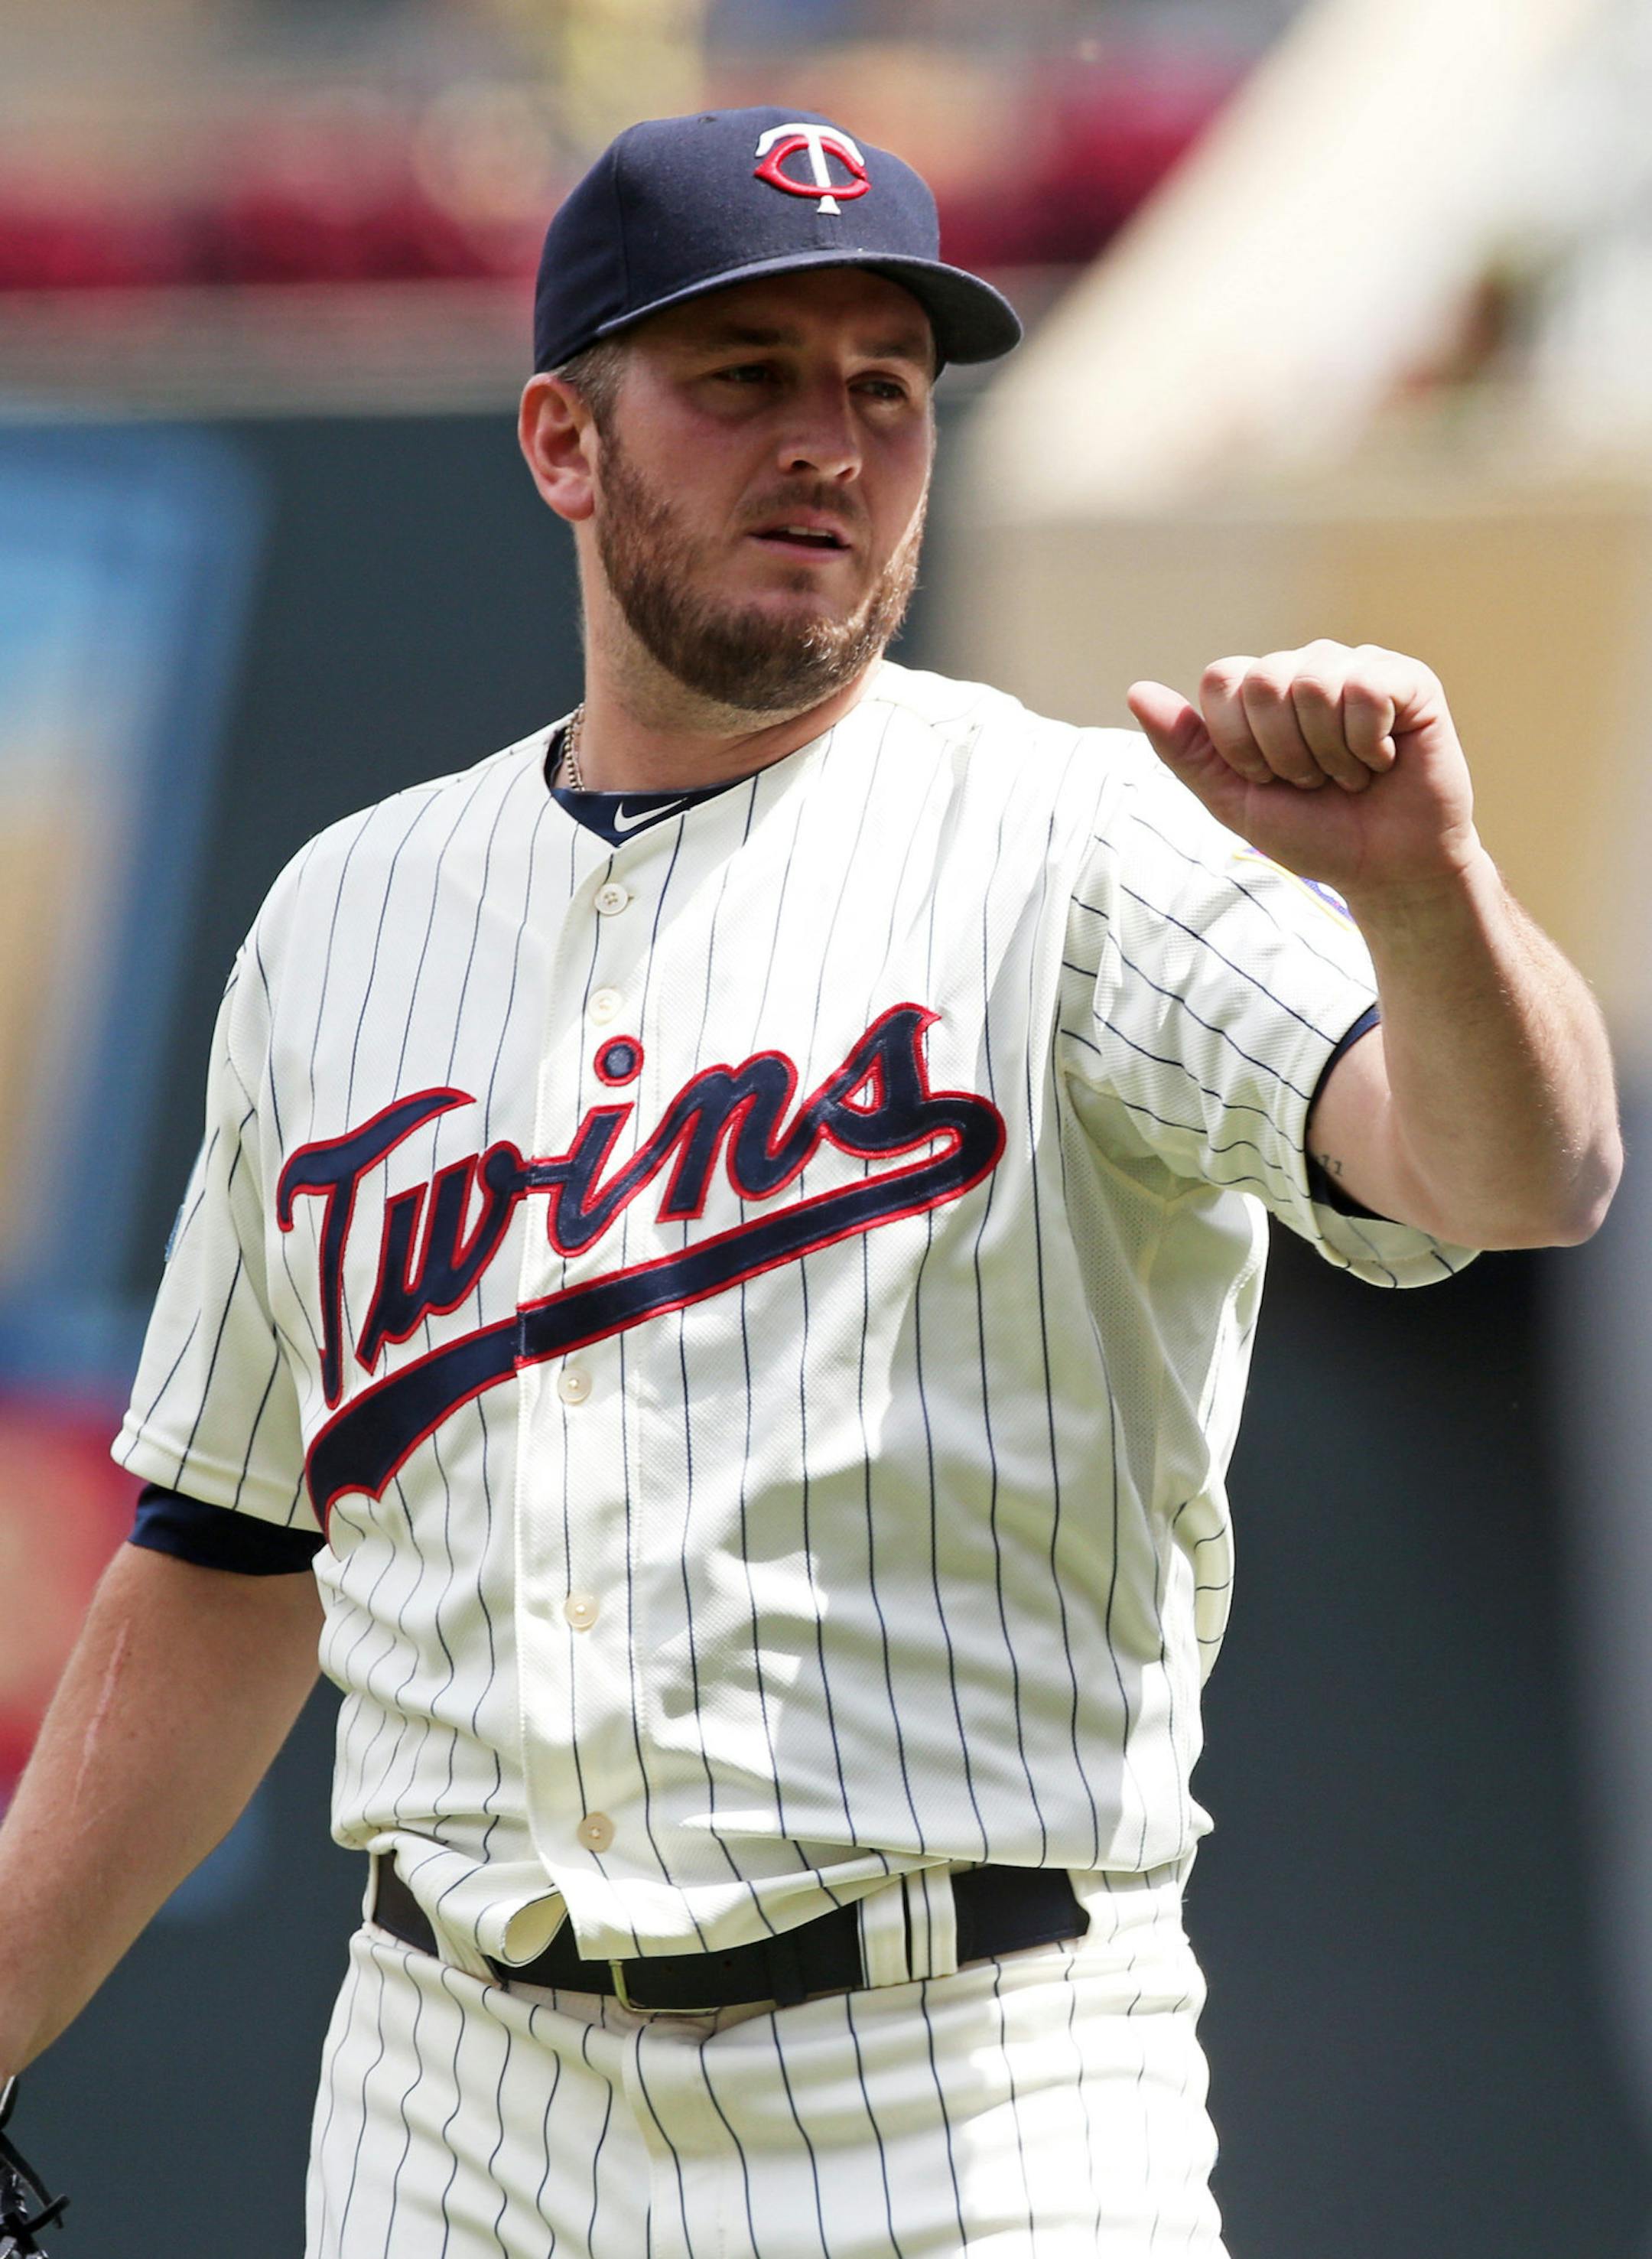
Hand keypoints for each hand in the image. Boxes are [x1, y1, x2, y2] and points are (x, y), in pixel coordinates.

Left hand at [1127, 640, 1481, 903]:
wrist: (1384, 869)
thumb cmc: (1312, 832)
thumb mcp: (1234, 799)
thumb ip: (1185, 749)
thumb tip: (1136, 690)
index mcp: (1261, 690)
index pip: (1221, 680)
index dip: (1238, 743)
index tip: (1267, 779)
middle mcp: (1307, 666)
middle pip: (1263, 681)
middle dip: (1282, 752)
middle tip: (1313, 780)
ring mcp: (1359, 666)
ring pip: (1315, 684)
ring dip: (1327, 754)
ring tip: (1348, 774)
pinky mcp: (1409, 680)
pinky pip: (1367, 690)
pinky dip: (1368, 744)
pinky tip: (1383, 761)